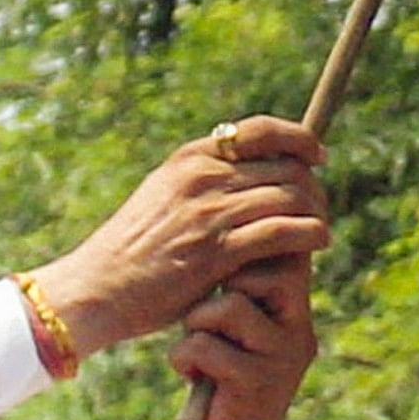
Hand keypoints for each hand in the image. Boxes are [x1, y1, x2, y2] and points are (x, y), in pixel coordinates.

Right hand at [30, 117, 331, 358]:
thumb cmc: (132, 252)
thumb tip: (246, 176)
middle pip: (285, 167)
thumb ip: (201, 183)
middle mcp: (202, 178)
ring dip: (316, 212)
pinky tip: (320, 242)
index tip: (316, 156)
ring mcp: (210, 214)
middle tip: (319, 207)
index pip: (260, 130)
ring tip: (321, 229)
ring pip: (291, 196)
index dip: (299, 139)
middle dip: (312, 186)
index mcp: (189, 159)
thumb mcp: (162, 197)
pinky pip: (284, 231)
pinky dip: (312, 234)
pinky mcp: (217, 252)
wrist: (97, 289)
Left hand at [176, 254, 314, 419]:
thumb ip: (241, 301)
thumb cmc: (225, 395)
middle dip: (221, 284)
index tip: (221, 265)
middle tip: (204, 319)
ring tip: (194, 350)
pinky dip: (183, 358)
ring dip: (195, 325)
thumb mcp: (239, 342)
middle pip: (265, 268)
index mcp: (295, 318)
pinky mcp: (256, 385)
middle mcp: (298, 333)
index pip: (288, 255)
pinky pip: (204, 345)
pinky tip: (190, 378)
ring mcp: (281, 358)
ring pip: (227, 305)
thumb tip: (221, 248)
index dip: (253, 245)